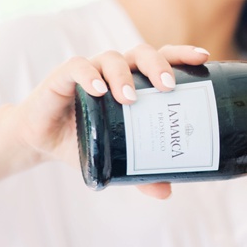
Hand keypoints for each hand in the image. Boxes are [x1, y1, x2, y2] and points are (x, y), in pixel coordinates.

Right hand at [14, 43, 210, 198]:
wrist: (43, 141)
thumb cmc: (86, 140)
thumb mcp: (116, 158)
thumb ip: (142, 173)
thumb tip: (167, 192)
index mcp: (135, 80)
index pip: (162, 58)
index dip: (182, 54)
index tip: (203, 58)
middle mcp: (116, 70)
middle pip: (142, 53)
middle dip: (158, 66)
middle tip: (167, 87)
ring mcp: (90, 72)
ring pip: (112, 58)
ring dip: (124, 76)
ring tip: (131, 99)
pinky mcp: (62, 78)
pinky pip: (77, 67)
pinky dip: (89, 76)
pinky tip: (99, 91)